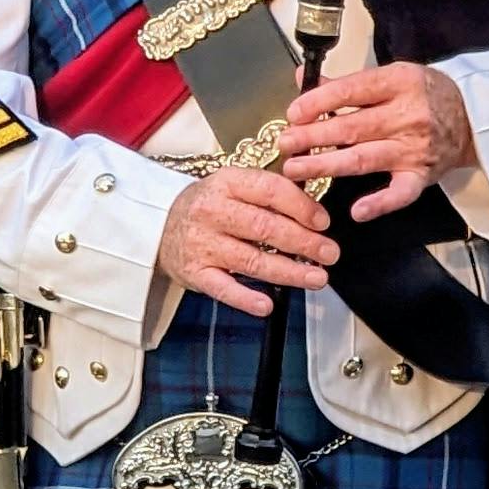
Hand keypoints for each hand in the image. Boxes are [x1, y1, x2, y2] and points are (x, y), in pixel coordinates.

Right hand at [158, 165, 339, 321]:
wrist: (158, 224)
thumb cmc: (209, 206)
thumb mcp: (233, 186)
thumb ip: (268, 194)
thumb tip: (315, 209)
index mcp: (227, 183)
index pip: (270, 190)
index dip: (301, 207)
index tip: (323, 222)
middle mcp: (212, 212)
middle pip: (265, 227)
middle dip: (303, 242)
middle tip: (330, 253)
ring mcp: (202, 244)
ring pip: (251, 261)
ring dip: (289, 272)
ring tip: (317, 278)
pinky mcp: (195, 273)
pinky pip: (223, 289)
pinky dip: (246, 298)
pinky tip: (267, 305)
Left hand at [280, 63, 475, 222]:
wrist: (472, 118)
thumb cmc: (425, 95)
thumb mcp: (391, 76)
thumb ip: (347, 81)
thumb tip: (303, 77)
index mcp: (399, 83)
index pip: (352, 90)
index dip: (319, 102)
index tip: (293, 113)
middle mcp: (407, 115)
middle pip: (352, 127)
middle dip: (313, 136)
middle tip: (285, 143)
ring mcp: (415, 148)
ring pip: (364, 159)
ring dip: (326, 165)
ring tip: (296, 169)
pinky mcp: (421, 176)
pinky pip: (400, 194)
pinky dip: (380, 204)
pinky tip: (357, 211)